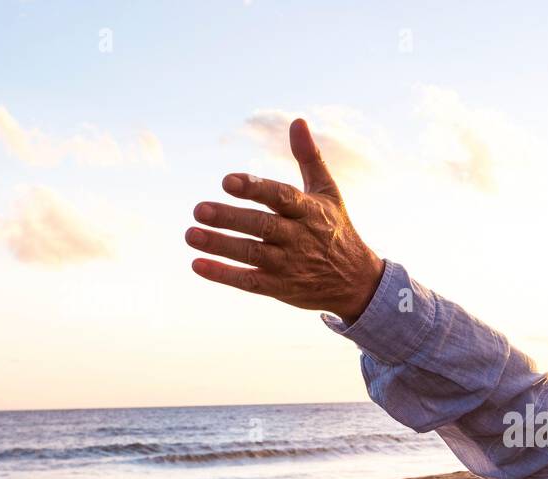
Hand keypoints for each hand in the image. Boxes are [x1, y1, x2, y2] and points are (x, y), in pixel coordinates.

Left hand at [186, 118, 384, 318]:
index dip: (255, 189)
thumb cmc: (336, 229)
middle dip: (230, 218)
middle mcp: (299, 237)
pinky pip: (251, 282)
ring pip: (252, 254)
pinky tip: (198, 265)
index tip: (227, 181)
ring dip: (220, 245)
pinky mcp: (281, 287)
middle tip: (198, 209)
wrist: (357, 282)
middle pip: (262, 226)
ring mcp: (290, 265)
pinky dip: (224, 275)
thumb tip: (298, 121)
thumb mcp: (328, 192)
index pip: (281, 197)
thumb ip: (310, 158)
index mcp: (309, 211)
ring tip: (190, 234)